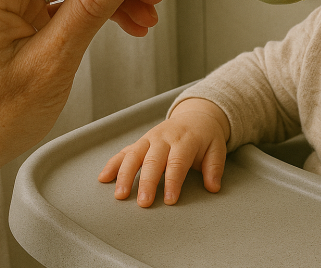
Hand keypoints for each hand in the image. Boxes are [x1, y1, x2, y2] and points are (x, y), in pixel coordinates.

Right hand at [98, 98, 229, 206]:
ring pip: (134, 156)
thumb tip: (213, 187)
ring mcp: (150, 138)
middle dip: (147, 182)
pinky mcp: (141, 142)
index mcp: (185, 140)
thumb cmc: (205, 137)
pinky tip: (104, 177)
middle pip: (153, 161)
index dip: (173, 181)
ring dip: (125, 176)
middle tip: (143, 203)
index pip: (177, 162)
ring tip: (120, 195)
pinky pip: (124, 152)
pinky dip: (113, 164)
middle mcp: (164, 138)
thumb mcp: (216, 148)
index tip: (170, 200)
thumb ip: (214, 167)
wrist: (196, 116)